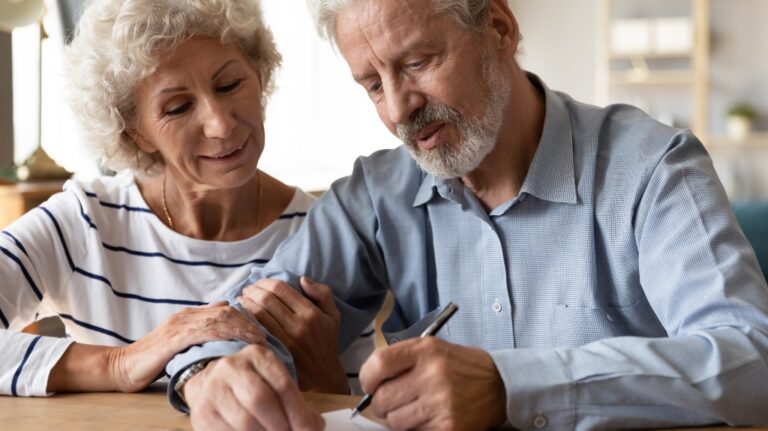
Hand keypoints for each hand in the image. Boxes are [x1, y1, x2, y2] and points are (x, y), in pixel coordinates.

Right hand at [110, 301, 264, 391]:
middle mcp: (186, 315)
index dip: (247, 318)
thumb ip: (200, 331)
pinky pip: (204, 332)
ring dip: (242, 328)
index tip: (262, 330)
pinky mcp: (173, 338)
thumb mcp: (181, 342)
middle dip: (249, 322)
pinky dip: (224, 335)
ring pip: (218, 319)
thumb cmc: (154, 359)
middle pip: (226, 311)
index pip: (226, 309)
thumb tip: (225, 316)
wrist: (122, 367)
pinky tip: (237, 343)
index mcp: (189, 315)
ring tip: (258, 340)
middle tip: (266, 335)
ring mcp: (179, 325)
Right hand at [184, 344, 324, 430]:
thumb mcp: (274, 383)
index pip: (282, 385)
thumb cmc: (250, 385)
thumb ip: (296, 403)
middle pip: (261, 400)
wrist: (210, 382)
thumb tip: (315, 426)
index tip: (308, 430)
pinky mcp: (202, 412)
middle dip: (281, 426)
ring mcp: (213, 388)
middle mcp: (232, 366)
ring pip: (244, 421)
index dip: (298, 413)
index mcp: (257, 356)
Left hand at [238, 276, 348, 392]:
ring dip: (246, 303)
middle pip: (267, 299)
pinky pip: (256, 330)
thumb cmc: (326, 343)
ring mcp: (285, 339)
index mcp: (310, 313)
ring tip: (241, 299)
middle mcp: (297, 325)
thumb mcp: (333, 316)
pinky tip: (242, 316)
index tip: (259, 282)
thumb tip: (302, 279)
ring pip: (258, 314)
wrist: (323, 377)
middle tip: (247, 289)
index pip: (281, 289)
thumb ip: (323, 293)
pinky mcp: (275, 351)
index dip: (266, 282)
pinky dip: (246, 320)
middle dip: (253, 290)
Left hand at [359, 337, 506, 430]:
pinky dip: (417, 429)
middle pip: (382, 399)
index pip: (378, 364)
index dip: (367, 379)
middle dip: (382, 404)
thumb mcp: (433, 349)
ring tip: (416, 409)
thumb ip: (401, 360)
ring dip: (400, 419)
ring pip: (395, 422)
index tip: (370, 385)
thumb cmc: (461, 367)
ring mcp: (442, 403)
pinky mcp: (449, 427)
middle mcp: (433, 374)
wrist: (500, 384)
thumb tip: (370, 383)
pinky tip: (430, 418)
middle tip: (393, 401)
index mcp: (426, 350)